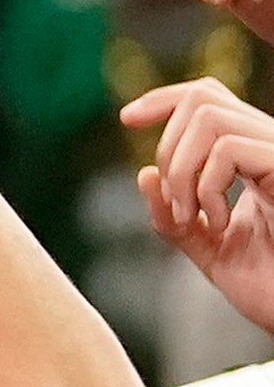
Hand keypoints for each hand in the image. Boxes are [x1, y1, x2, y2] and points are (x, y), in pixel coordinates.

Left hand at [122, 77, 273, 332]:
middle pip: (202, 99)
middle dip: (168, 148)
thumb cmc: (269, 288)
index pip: (208, 98)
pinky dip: (206, 185)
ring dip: (182, 169)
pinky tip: (220, 222)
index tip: (127, 120)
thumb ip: (173, 217)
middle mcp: (270, 149)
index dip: (164, 99)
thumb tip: (144, 173)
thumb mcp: (208, 249)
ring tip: (193, 216)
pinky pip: (229, 148)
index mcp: (253, 160)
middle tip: (178, 208)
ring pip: (209, 116)